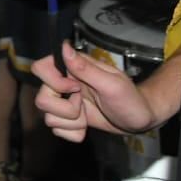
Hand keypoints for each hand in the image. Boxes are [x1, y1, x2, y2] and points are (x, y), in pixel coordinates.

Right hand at [32, 42, 155, 140]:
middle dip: (66, 110)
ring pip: (48, 117)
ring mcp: (64, 102)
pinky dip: (72, 133)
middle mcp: (63, 84)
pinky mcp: (67, 119)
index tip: (75, 89)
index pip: (40, 68)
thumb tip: (64, 47)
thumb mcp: (112, 84)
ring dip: (72, 123)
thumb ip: (86, 68)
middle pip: (41, 99)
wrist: (139, 121)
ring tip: (88, 118)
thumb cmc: (131, 99)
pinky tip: (86, 127)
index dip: (53, 83)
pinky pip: (56, 130)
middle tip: (84, 107)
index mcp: (71, 69)